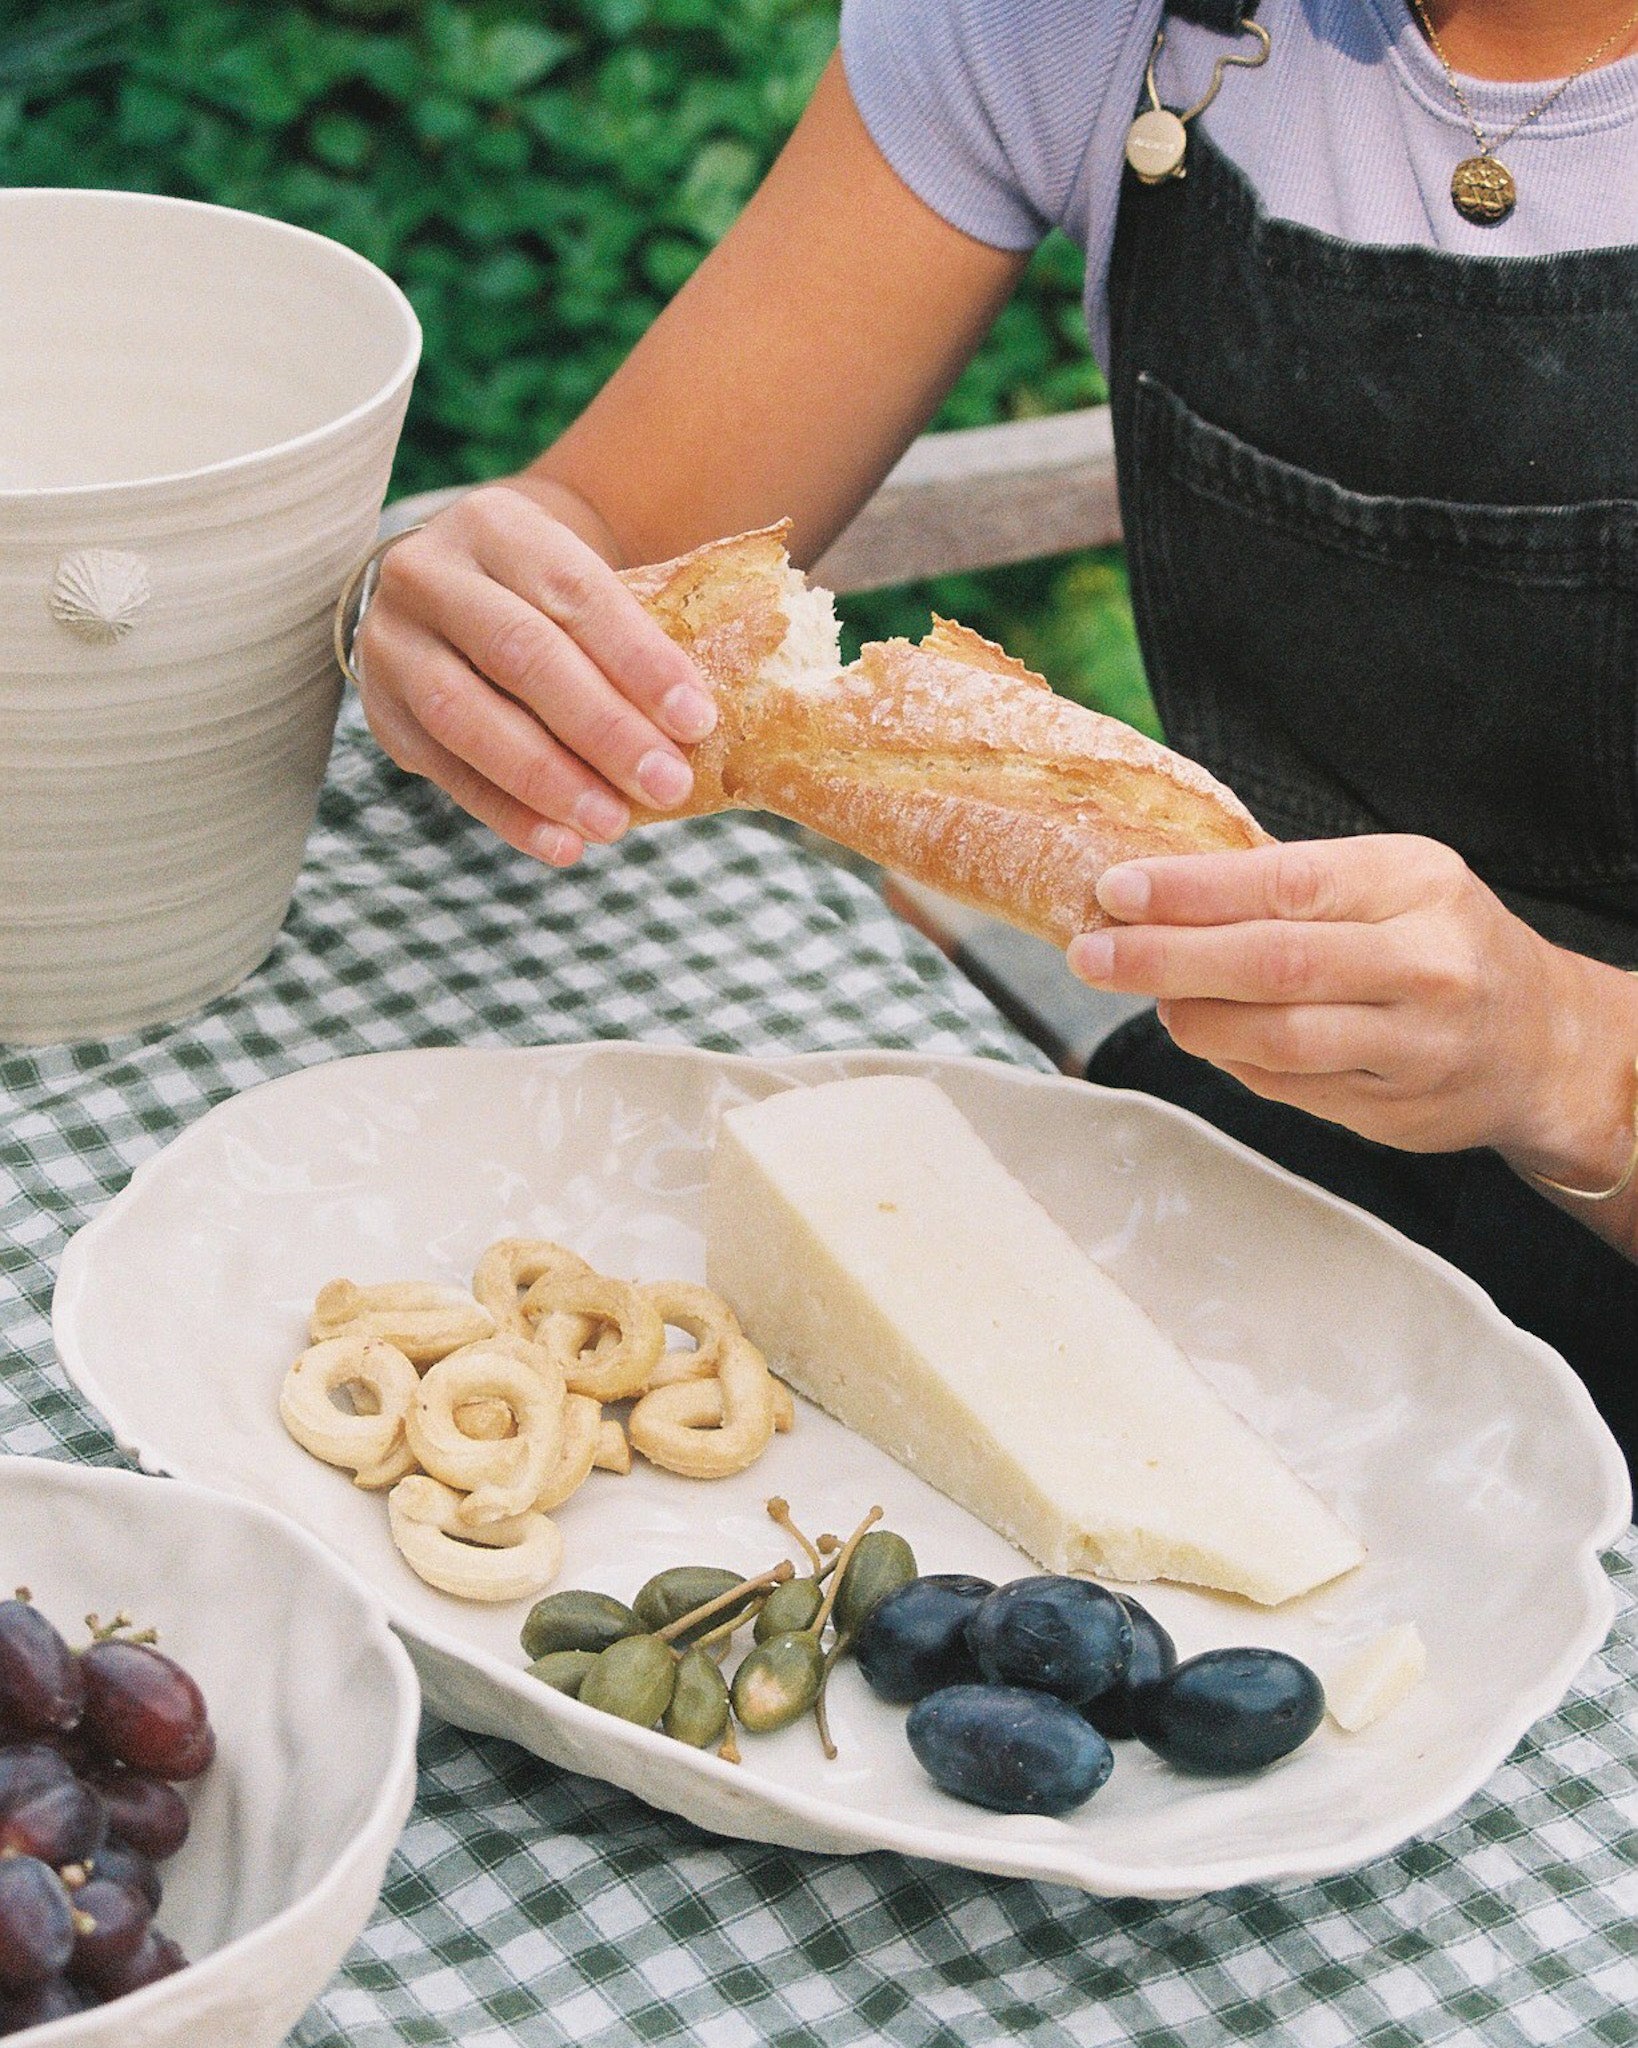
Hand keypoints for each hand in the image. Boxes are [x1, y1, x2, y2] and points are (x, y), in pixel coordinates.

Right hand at [351, 484, 717, 865]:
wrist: (454, 588)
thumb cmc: (545, 596)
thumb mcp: (581, 580)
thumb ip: (632, 632)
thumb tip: (703, 723)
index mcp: (497, 526)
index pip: (576, 593)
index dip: (638, 661)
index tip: (696, 721)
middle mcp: (430, 573)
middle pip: (521, 655)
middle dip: (602, 729)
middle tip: (666, 784)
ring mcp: (394, 642)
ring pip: (467, 716)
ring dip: (549, 780)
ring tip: (614, 825)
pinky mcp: (382, 710)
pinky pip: (447, 771)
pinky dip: (508, 815)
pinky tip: (562, 845)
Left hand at [1067, 834, 1623, 1168]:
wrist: (1542, 1042)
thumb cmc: (1442, 941)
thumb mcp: (1391, 881)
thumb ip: (1292, 884)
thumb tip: (1161, 890)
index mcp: (1416, 885)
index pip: (1286, 882)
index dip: (1191, 891)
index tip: (1117, 891)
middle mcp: (1424, 964)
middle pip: (1273, 964)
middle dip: (1166, 959)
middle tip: (1092, 954)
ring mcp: (1415, 1046)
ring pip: (1277, 1039)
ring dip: (1192, 1019)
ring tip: (1151, 996)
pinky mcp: (1395, 1110)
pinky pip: (1288, 1087)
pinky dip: (1231, 1059)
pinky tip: (1203, 1032)